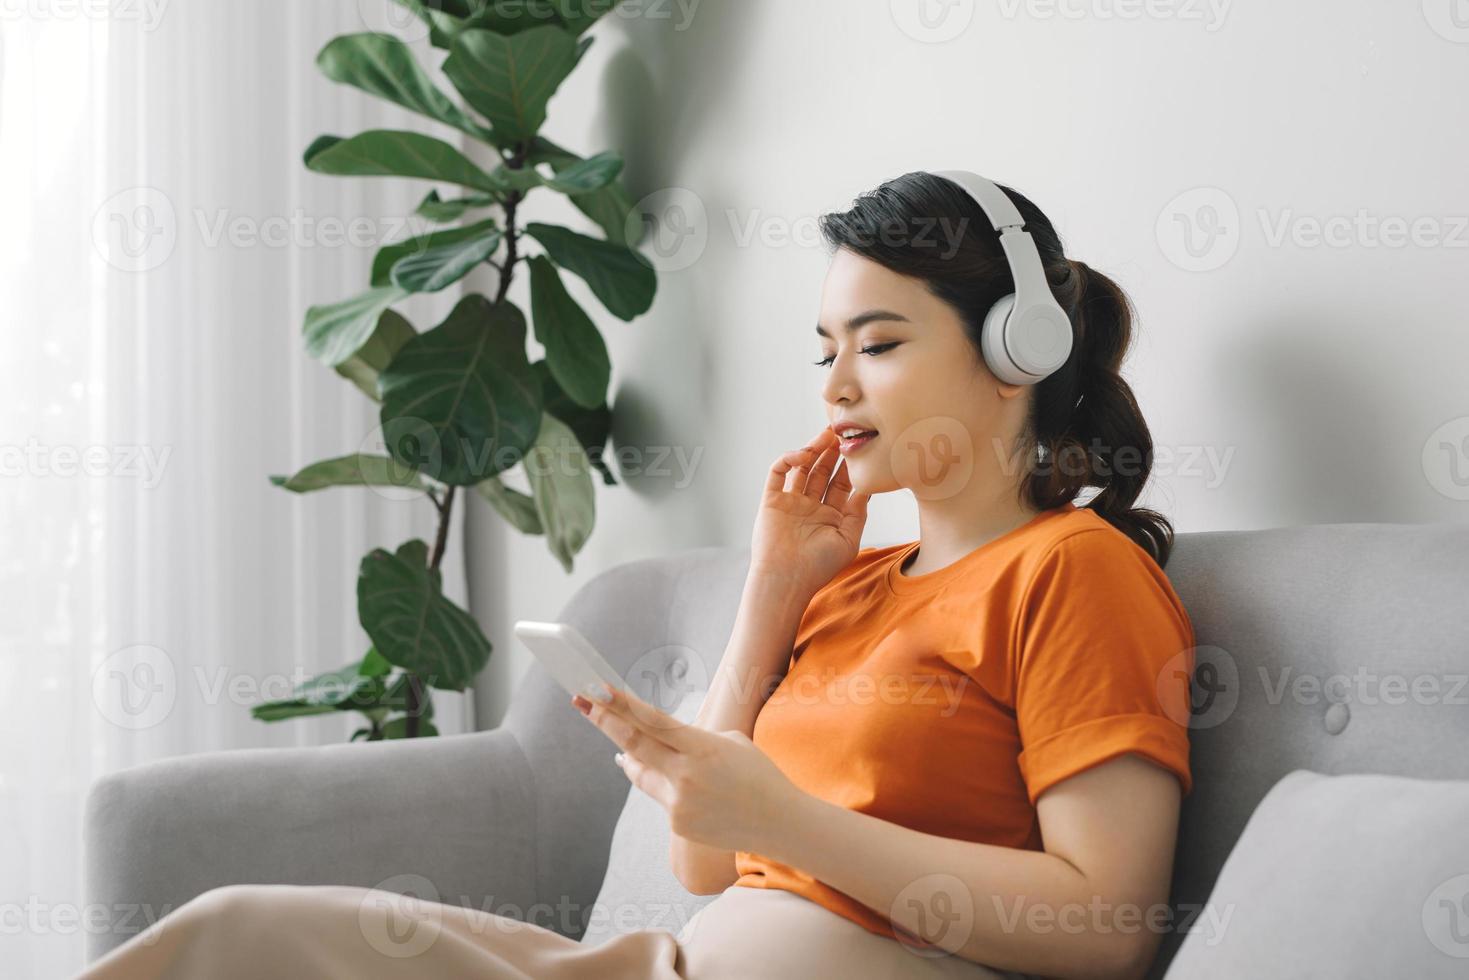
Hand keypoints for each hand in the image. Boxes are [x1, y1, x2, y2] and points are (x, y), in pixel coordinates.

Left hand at [572, 684, 803, 854]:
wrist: (780, 823)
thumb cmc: (757, 774)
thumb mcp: (730, 742)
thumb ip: (689, 739)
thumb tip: (652, 740)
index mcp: (703, 748)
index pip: (653, 721)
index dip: (621, 705)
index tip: (596, 689)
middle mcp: (686, 776)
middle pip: (633, 744)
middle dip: (604, 721)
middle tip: (581, 702)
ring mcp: (679, 803)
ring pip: (641, 771)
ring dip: (631, 756)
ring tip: (619, 744)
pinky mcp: (678, 824)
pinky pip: (660, 795)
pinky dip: (663, 783)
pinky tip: (686, 785)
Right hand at [749, 426, 871, 598]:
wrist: (787, 580)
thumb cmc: (818, 567)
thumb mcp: (848, 540)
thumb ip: (857, 513)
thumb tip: (866, 488)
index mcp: (828, 516)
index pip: (840, 484)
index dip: (848, 466)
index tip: (859, 448)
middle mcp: (809, 507)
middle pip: (821, 471)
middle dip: (832, 452)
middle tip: (842, 431)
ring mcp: (790, 502)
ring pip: (802, 468)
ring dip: (813, 450)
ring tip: (827, 434)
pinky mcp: (771, 500)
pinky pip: (778, 472)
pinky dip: (790, 459)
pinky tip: (805, 454)